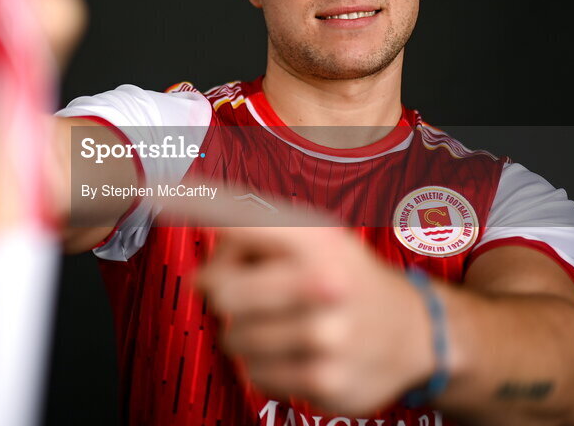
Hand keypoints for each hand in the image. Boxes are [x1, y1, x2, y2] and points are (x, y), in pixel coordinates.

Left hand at [196, 224, 436, 415]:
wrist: (415, 334)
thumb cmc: (348, 279)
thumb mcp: (315, 241)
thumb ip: (253, 244)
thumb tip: (198, 275)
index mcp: (317, 240)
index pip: (242, 221)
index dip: (197, 206)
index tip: (157, 192)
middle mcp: (324, 284)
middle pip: (222, 293)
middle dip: (225, 297)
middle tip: (247, 296)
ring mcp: (326, 336)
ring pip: (233, 338)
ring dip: (245, 335)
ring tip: (280, 325)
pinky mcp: (324, 381)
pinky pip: (255, 375)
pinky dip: (265, 367)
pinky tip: (295, 353)